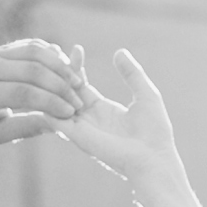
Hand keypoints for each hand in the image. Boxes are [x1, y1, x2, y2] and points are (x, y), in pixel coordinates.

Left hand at [0, 39, 86, 148]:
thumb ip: (25, 127)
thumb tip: (58, 124)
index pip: (26, 93)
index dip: (52, 102)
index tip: (71, 113)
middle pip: (34, 69)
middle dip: (61, 85)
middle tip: (79, 100)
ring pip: (34, 51)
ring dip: (60, 65)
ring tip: (76, 82)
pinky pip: (28, 46)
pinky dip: (49, 54)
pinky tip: (63, 68)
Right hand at [57, 48, 195, 206]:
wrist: (153, 158)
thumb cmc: (154, 132)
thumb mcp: (145, 94)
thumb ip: (132, 73)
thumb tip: (120, 52)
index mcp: (102, 110)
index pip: (79, 84)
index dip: (75, 66)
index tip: (77, 48)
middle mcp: (87, 119)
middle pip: (65, 90)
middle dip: (62, 72)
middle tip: (63, 52)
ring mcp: (80, 127)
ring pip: (55, 101)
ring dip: (55, 83)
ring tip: (60, 64)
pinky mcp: (76, 135)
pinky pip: (54, 116)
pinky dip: (52, 99)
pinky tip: (61, 82)